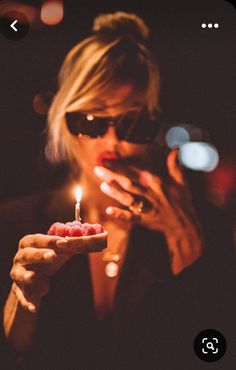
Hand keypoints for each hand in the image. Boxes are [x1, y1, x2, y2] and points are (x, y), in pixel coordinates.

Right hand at [10, 234, 69, 312]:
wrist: (33, 278)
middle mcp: (20, 258)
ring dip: (26, 276)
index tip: (64, 242)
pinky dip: (27, 303)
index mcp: (28, 244)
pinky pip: (21, 297)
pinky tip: (34, 308)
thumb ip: (66, 246)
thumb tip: (84, 240)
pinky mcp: (18, 290)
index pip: (37, 240)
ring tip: (32, 277)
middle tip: (52, 256)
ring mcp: (18, 274)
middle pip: (27, 255)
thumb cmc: (47, 259)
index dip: (50, 240)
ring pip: (19, 274)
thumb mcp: (56, 251)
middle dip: (39, 255)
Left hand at [94, 149, 202, 273]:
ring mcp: (147, 207)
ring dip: (115, 192)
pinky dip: (120, 214)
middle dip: (112, 175)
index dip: (121, 165)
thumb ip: (174, 165)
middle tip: (97, 169)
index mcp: (156, 182)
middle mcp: (150, 193)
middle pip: (128, 183)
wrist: (184, 225)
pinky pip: (131, 217)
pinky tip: (109, 210)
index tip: (107, 160)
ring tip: (102, 185)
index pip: (135, 171)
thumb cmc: (181, 202)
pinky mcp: (144, 220)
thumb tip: (176, 148)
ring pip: (128, 198)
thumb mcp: (181, 181)